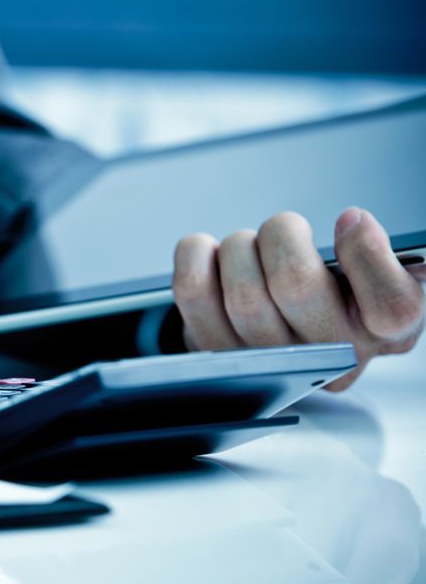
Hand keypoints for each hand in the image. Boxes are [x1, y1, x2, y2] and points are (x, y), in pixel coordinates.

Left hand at [173, 208, 425, 389]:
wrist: (276, 337)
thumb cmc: (331, 296)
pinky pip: (193, 290)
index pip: (391, 307)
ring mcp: (268, 364)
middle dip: (281, 235)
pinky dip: (196, 254)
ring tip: (249, 248)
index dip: (366, 253)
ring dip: (240, 248)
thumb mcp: (373, 277)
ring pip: (242, 292)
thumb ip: (379, 256)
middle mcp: (329, 358)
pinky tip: (210, 254)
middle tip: (283, 230)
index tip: (349, 219)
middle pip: (296, 284)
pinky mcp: (214, 353)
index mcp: (385, 335)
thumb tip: (356, 226)